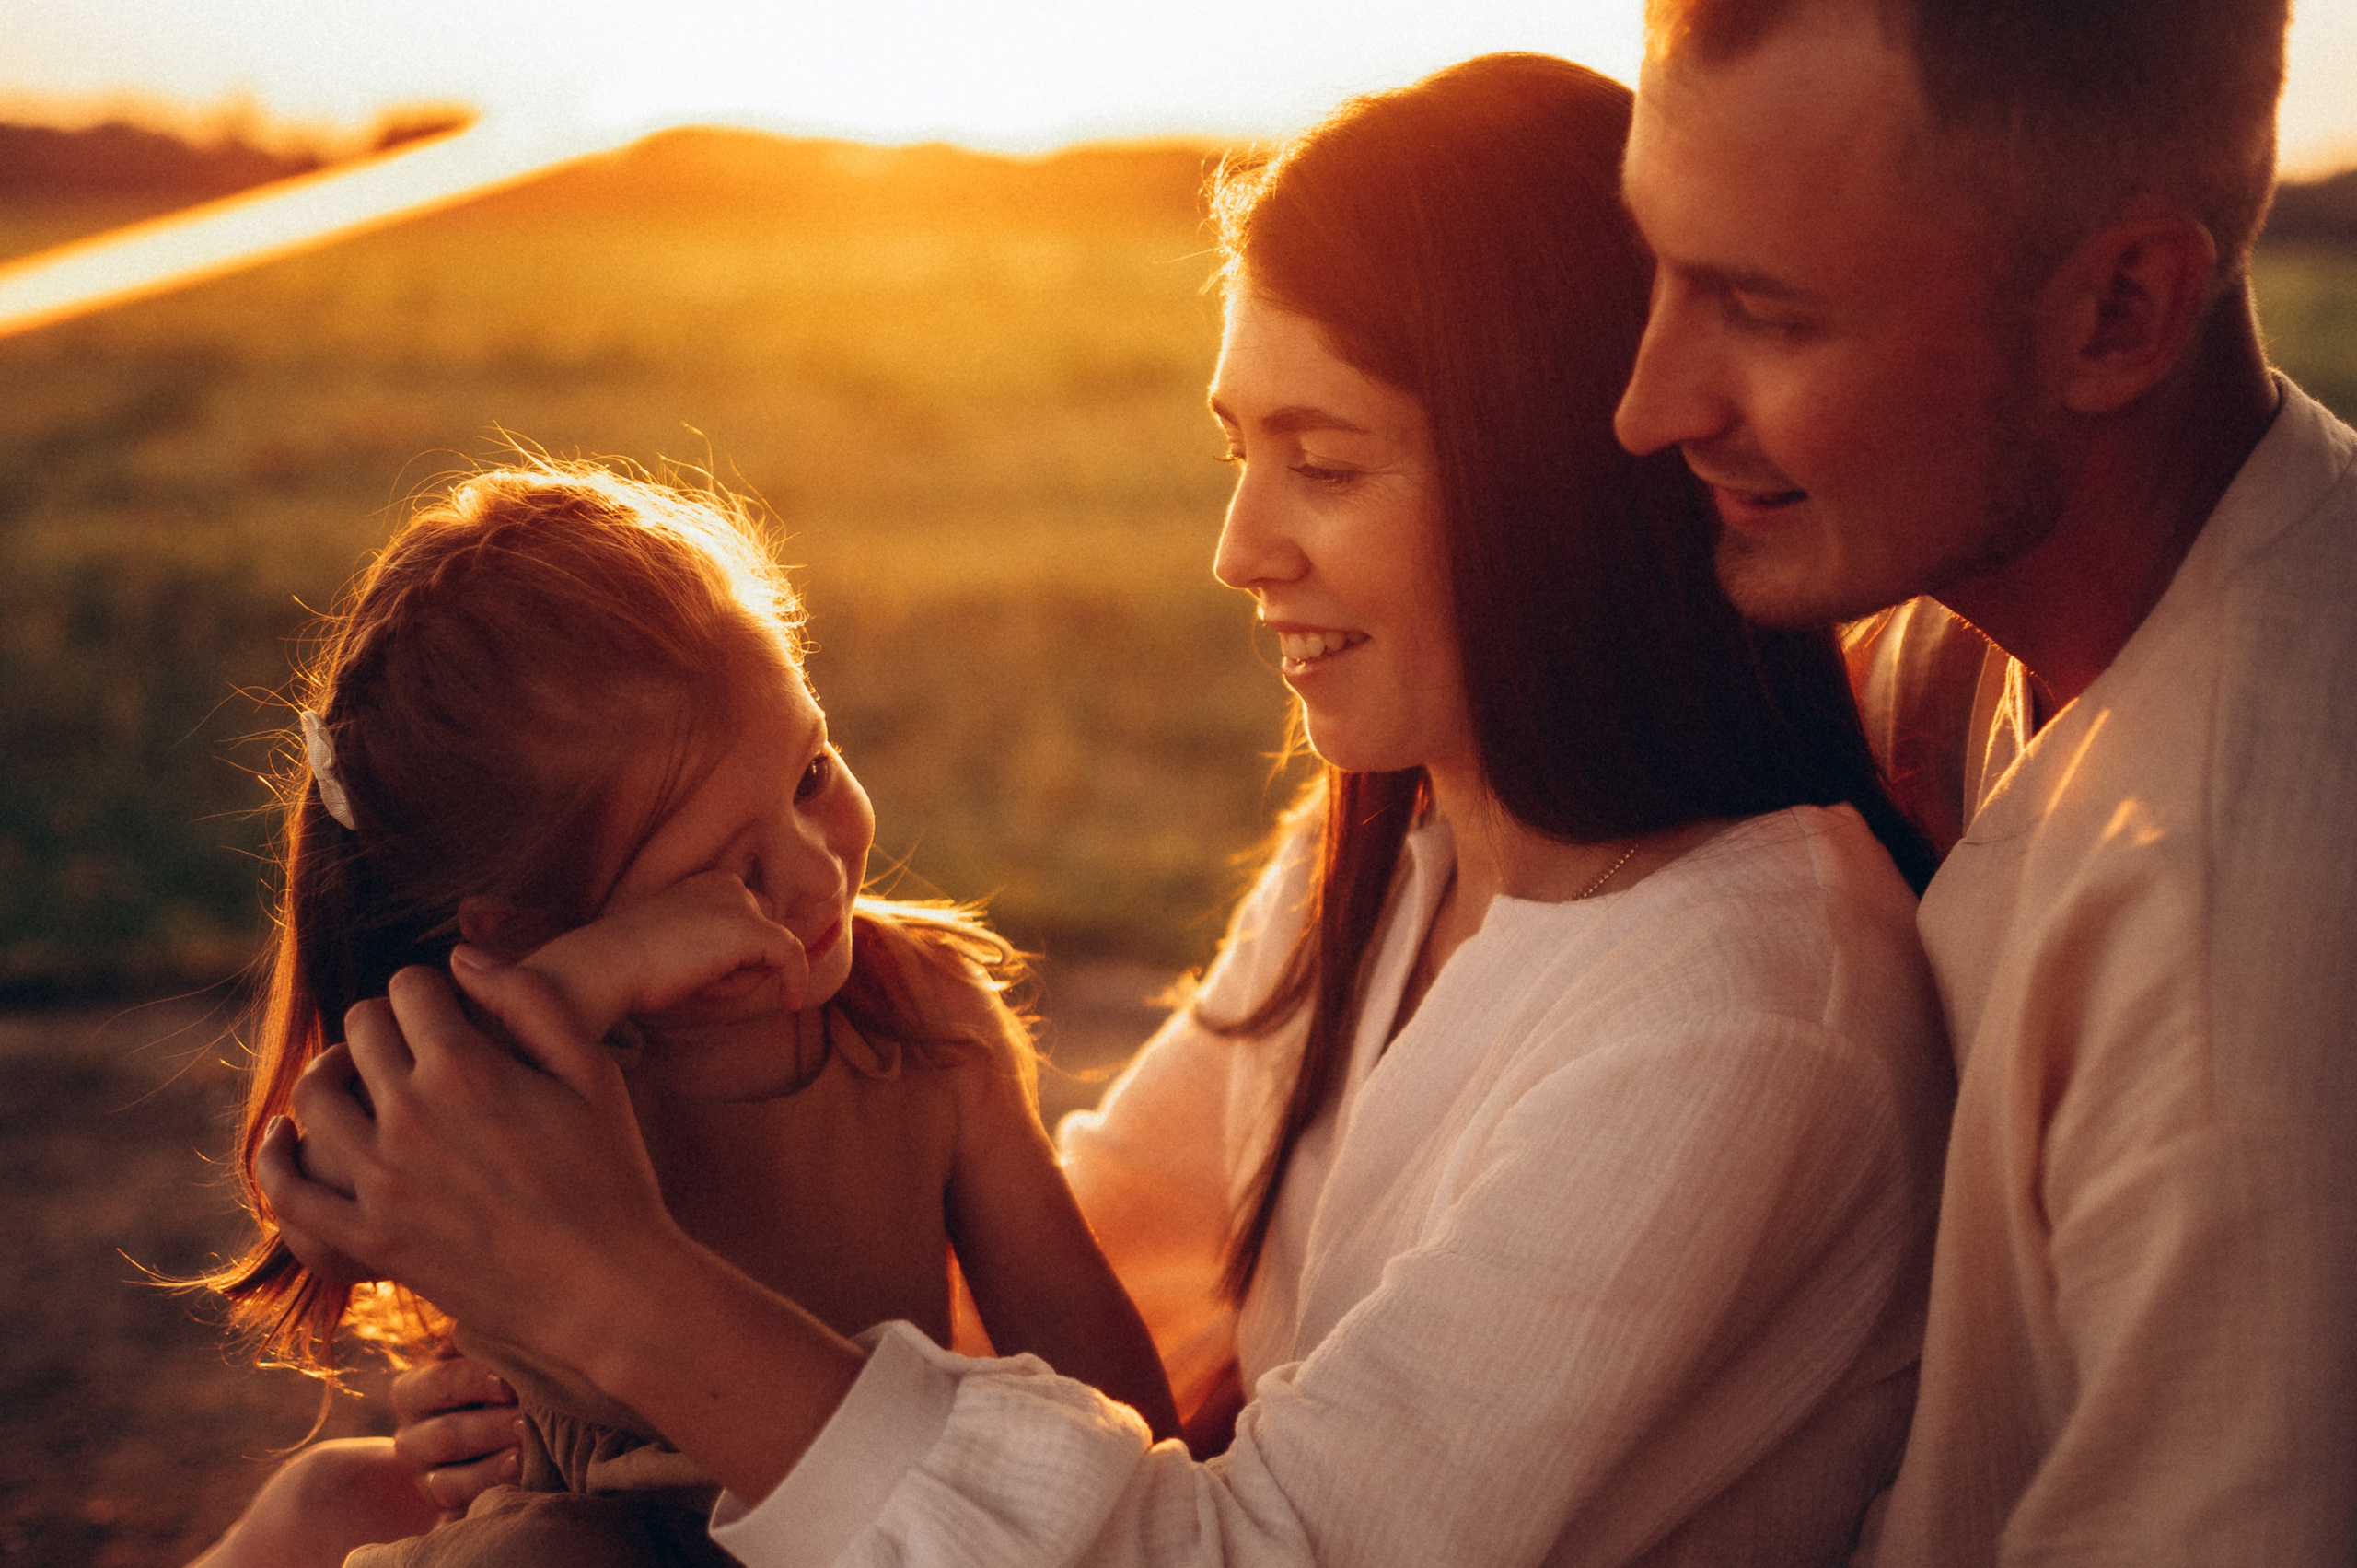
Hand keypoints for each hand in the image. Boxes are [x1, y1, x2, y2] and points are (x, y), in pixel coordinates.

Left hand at [257, 955, 686, 1369]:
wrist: (604, 1288)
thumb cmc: (611, 1175)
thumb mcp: (592, 1072)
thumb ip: (530, 1000)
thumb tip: (461, 955)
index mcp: (468, 1068)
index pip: (410, 987)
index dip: (430, 987)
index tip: (448, 1008)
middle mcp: (412, 1116)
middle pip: (360, 1029)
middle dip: (384, 1022)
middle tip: (411, 1043)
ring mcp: (382, 1181)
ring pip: (313, 1096)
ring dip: (330, 1071)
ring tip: (355, 1078)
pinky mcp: (368, 1239)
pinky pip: (288, 1192)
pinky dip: (274, 1157)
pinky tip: (286, 1139)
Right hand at [392, 1353, 521, 1519]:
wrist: (490, 1434)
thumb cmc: (497, 1380)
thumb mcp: (484, 1357)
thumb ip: (485, 1344)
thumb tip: (496, 1321)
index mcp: (413, 1392)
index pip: (438, 1383)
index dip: (473, 1381)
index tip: (509, 1382)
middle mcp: (410, 1439)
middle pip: (445, 1436)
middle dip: (489, 1429)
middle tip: (525, 1422)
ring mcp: (426, 1480)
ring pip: (448, 1484)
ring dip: (489, 1472)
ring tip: (524, 1459)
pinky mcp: (445, 1514)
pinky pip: (456, 1521)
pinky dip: (480, 1513)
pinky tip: (510, 1500)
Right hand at [522, 869, 810, 1038]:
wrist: (606, 965)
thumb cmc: (637, 968)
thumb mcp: (686, 950)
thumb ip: (725, 951)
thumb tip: (776, 966)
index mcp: (709, 883)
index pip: (749, 924)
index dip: (735, 961)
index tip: (703, 977)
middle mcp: (727, 883)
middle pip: (765, 935)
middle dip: (744, 966)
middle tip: (692, 979)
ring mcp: (740, 903)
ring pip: (771, 950)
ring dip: (744, 978)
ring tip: (697, 981)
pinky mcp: (751, 928)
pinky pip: (792, 956)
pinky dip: (796, 980)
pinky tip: (790, 1002)